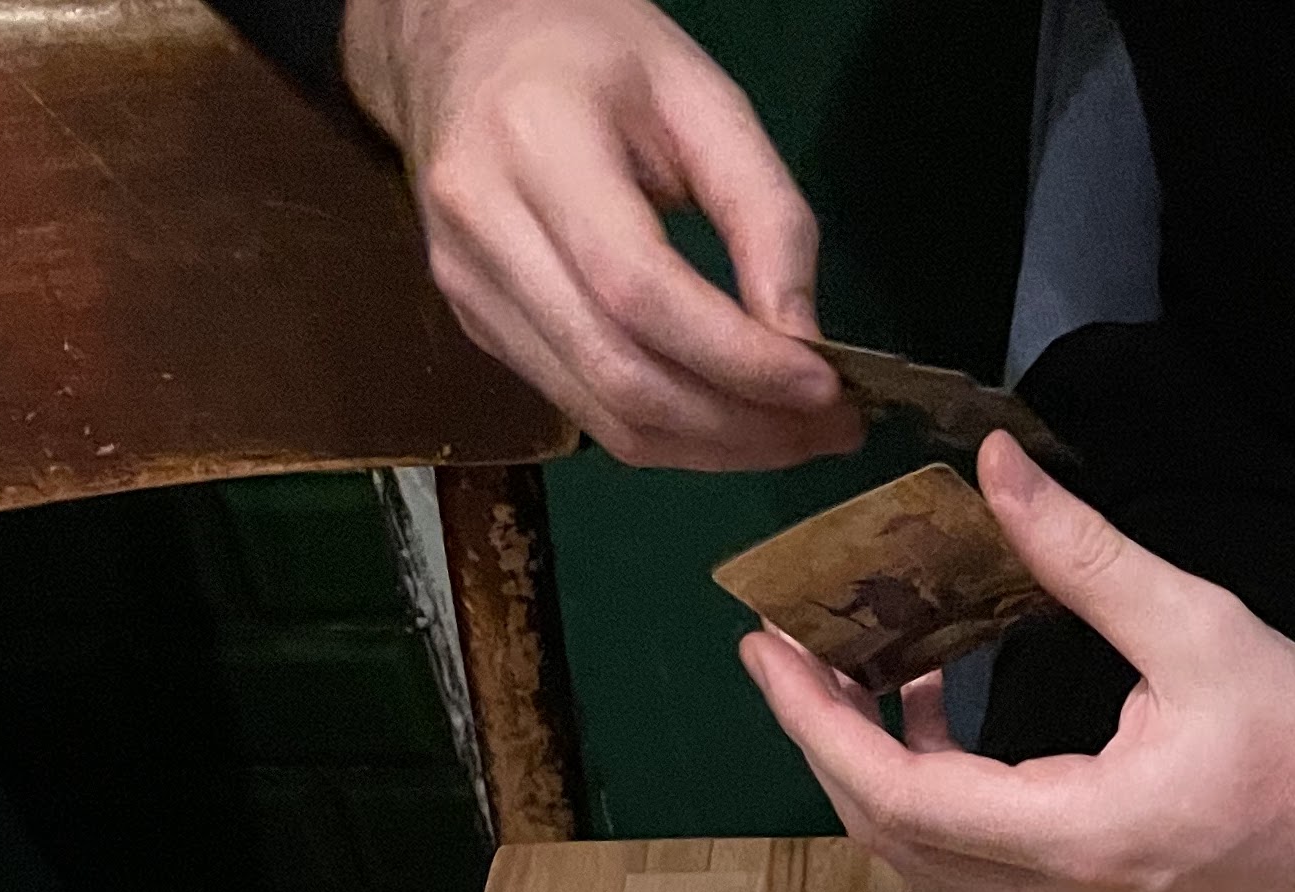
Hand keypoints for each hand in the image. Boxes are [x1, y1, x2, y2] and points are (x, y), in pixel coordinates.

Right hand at [344, 0, 860, 468]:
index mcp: (536, 138)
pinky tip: (730, 416)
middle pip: (622, 376)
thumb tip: (805, 346)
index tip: (827, 389)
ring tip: (795, 433)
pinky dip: (673, 433)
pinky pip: (588, 411)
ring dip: (715, 448)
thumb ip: (766, 213)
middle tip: (830, 430)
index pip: (639, 290)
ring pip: (606, 417)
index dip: (737, 359)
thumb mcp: (700, 96)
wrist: (464, 41)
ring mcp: (470, 285)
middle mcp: (485, 223)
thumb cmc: (593, 57)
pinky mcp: (479, 325)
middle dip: (740, 425)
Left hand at [739, 435, 1294, 891]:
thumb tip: (994, 468)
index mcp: (1078, 834)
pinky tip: (938, 706)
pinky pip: (972, 856)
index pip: (902, 794)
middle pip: (890, 837)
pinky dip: (930, 786)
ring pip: (925, 856)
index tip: (771, 646)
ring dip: (874, 766)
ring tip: (856, 666)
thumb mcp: (1201, 629)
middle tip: (787, 649)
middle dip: (823, 742)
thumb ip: (1084, 556)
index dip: (819, 722)